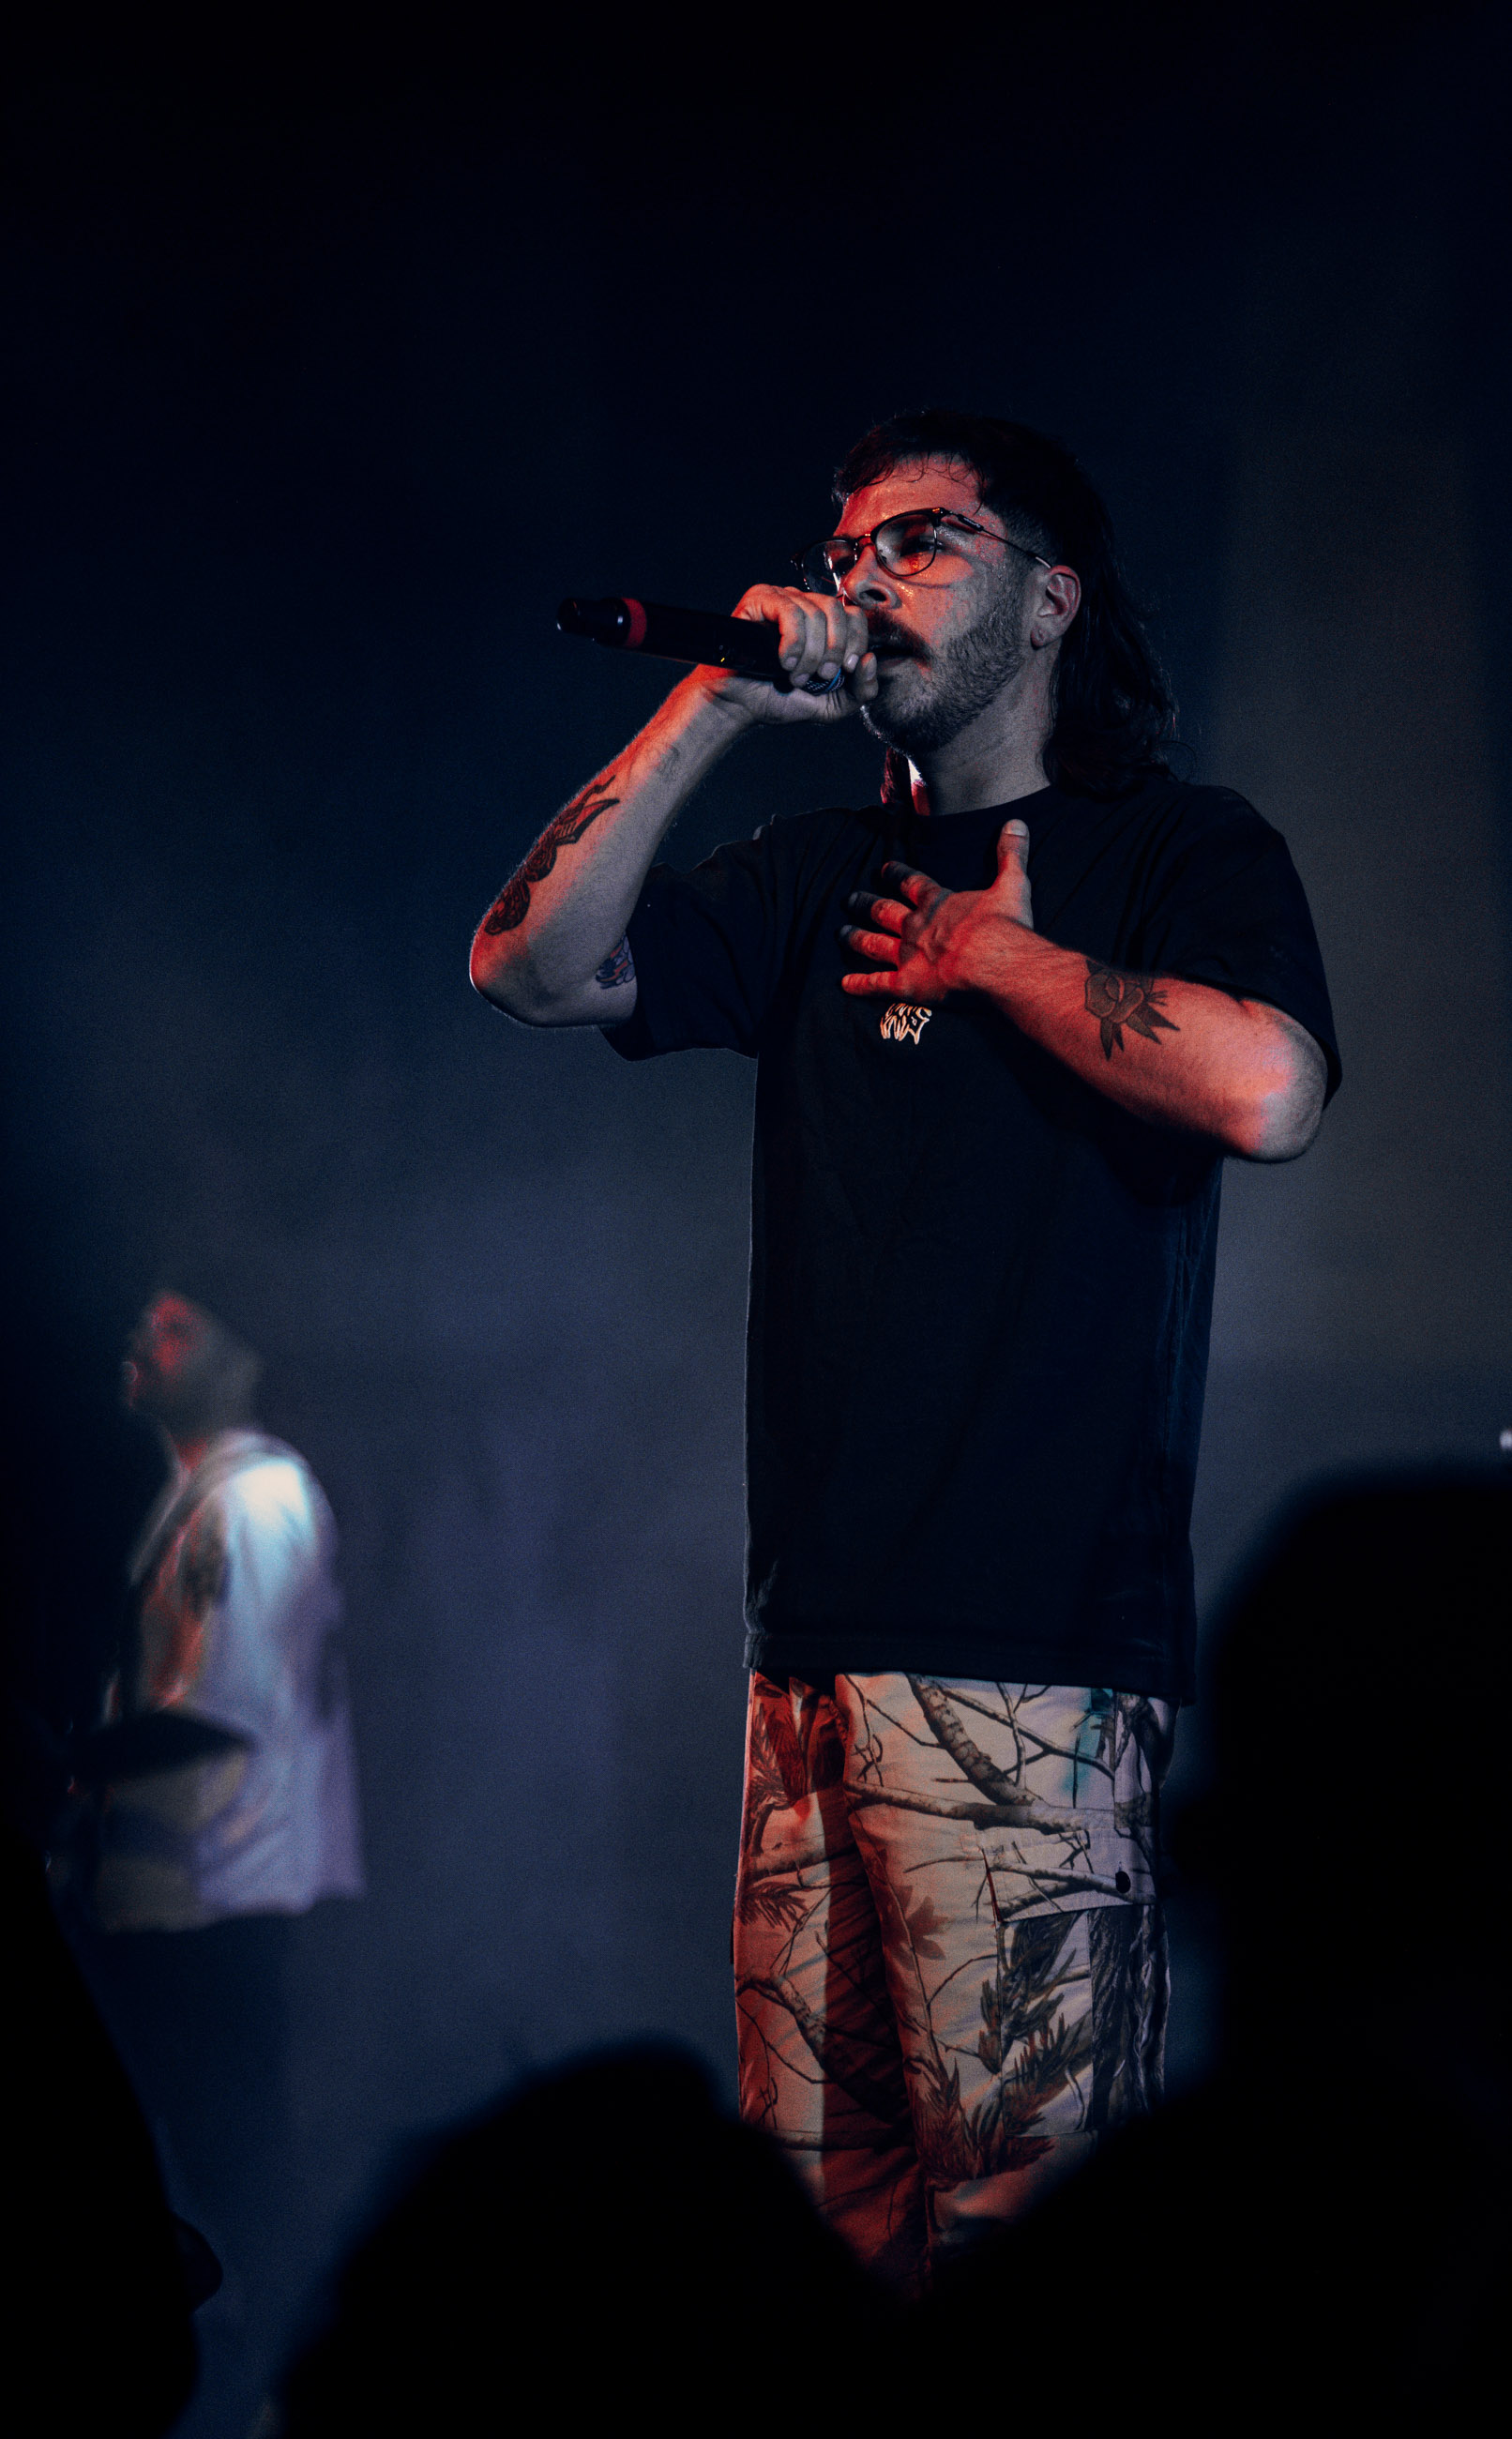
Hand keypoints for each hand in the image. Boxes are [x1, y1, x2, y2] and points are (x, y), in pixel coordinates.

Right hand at [691, 584, 877, 726]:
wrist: (739, 705)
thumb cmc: (780, 699)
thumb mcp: (832, 704)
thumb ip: (862, 690)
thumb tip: (870, 659)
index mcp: (823, 622)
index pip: (855, 615)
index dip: (855, 642)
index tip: (845, 670)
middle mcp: (804, 604)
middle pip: (839, 610)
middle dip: (835, 650)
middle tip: (820, 676)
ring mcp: (781, 598)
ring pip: (816, 613)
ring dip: (810, 654)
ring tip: (795, 676)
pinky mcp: (759, 599)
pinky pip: (790, 612)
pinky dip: (793, 642)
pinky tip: (784, 661)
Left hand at [839, 818, 1033, 1003]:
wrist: (994, 962)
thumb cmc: (1003, 926)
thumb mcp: (1012, 884)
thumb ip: (1011, 854)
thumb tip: (1016, 823)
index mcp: (938, 903)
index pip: (912, 883)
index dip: (897, 875)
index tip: (883, 869)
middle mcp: (917, 926)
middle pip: (885, 911)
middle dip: (867, 904)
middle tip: (850, 898)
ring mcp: (908, 956)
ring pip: (874, 944)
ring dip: (857, 938)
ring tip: (841, 933)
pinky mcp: (906, 985)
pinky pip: (877, 985)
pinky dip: (859, 985)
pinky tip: (843, 985)